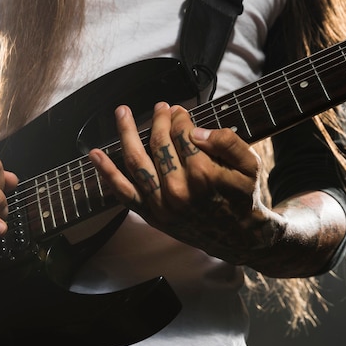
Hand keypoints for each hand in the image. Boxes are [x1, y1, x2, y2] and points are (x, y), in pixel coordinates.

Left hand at [89, 102, 283, 264]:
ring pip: (136, 162)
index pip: (182, 135)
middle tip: (161, 107)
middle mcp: (178, 191)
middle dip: (159, 120)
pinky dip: (107, 173)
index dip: (180, 118)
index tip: (180, 110)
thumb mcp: (250, 165)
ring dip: (126, 134)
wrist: (239, 237)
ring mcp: (161, 205)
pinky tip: (94, 155)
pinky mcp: (150, 215)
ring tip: (122, 113)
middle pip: (159, 143)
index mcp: (204, 176)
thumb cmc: (243, 196)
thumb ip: (227, 142)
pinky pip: (124, 193)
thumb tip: (195, 130)